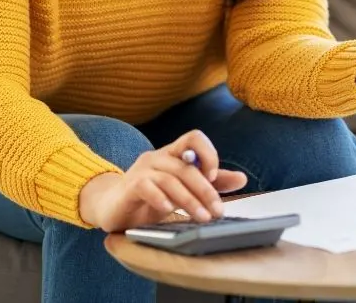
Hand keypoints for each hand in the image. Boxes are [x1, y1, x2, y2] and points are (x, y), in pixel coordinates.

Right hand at [78, 129, 247, 232]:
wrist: (112, 207)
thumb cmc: (151, 197)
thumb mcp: (183, 189)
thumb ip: (210, 183)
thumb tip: (242, 179)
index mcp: (172, 153)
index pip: (193, 137)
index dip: (207, 154)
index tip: (214, 177)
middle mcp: (157, 157)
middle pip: (186, 165)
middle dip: (205, 189)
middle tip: (217, 211)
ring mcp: (141, 170)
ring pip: (170, 178)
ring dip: (189, 199)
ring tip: (202, 218)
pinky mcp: (129, 186)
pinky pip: (146, 186)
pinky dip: (160, 198)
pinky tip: (168, 211)